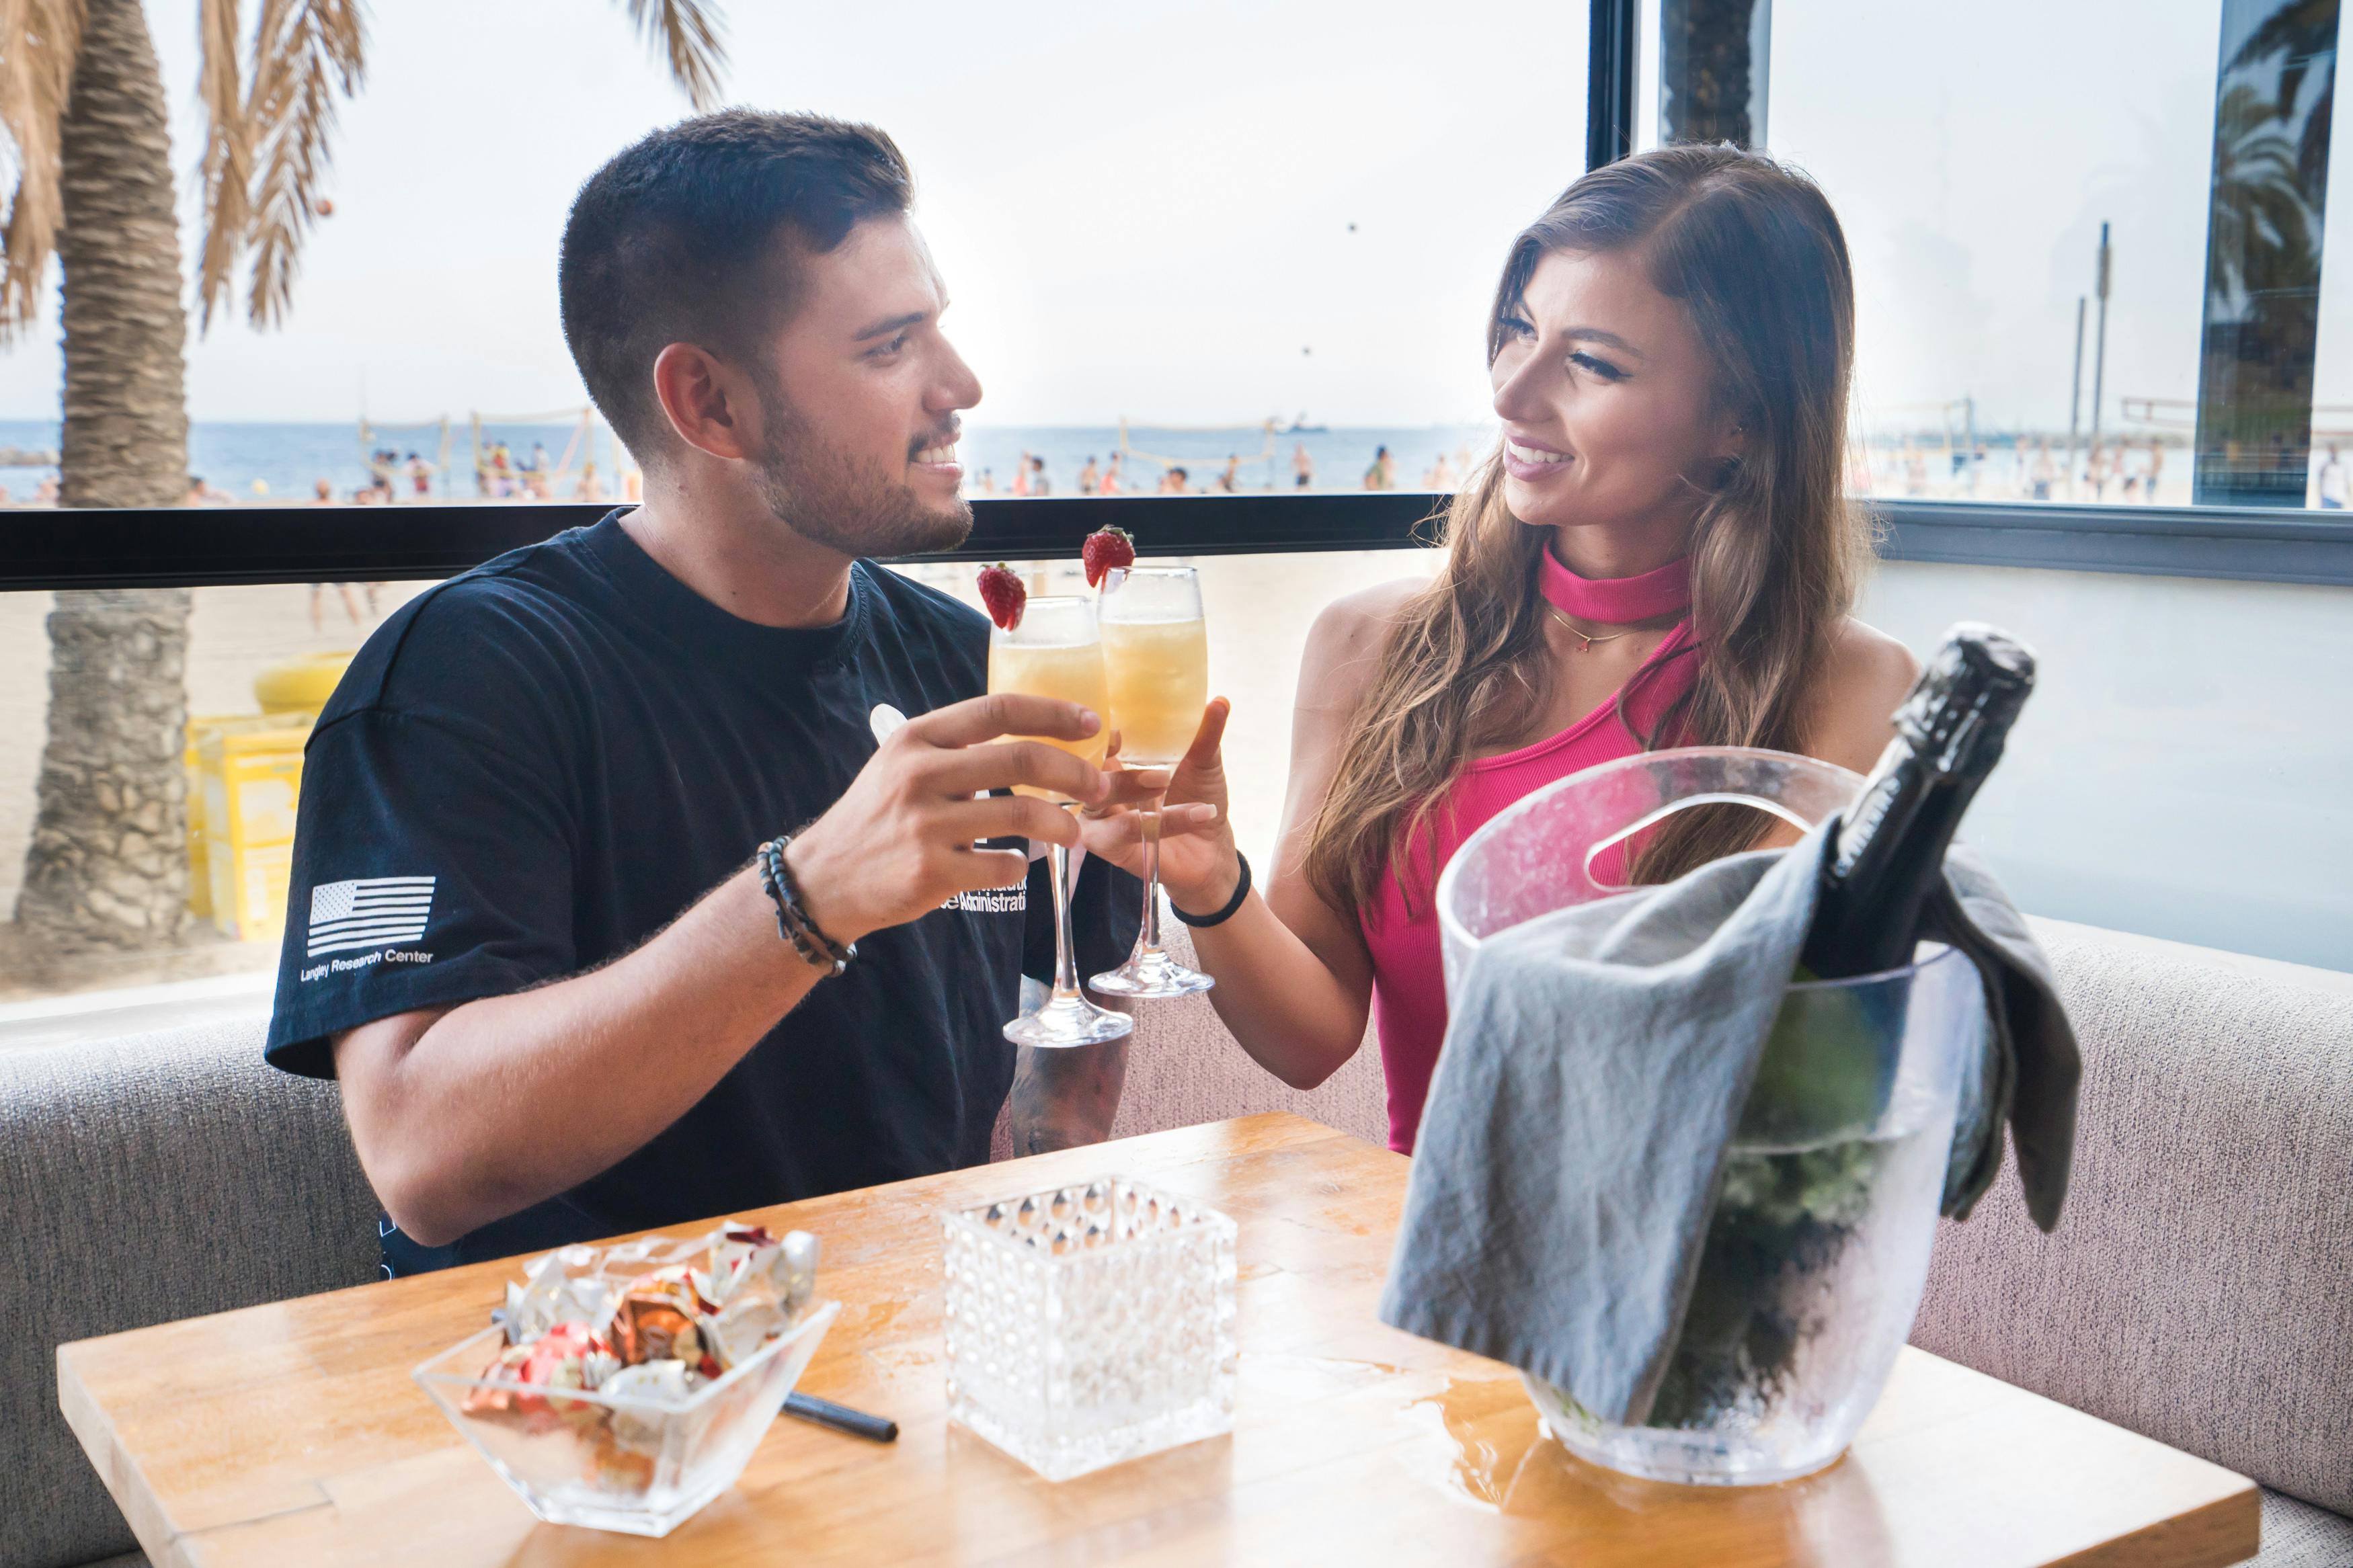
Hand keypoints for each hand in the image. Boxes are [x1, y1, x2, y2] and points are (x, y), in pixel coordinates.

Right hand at [787, 693, 1110, 943]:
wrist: (825, 879)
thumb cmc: (877, 817)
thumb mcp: (903, 764)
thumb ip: (956, 748)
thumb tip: (1032, 735)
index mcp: (918, 738)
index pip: (998, 710)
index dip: (1053, 713)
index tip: (1091, 723)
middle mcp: (920, 775)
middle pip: (1021, 759)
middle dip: (1075, 773)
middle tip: (1099, 787)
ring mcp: (925, 825)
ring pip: (1022, 815)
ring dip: (1062, 824)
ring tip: (1073, 833)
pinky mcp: (932, 873)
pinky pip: (1003, 866)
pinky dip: (1020, 866)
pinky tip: (1015, 865)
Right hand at [1077, 698, 1238, 911]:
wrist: (1213, 851)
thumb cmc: (1199, 800)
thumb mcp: (1204, 763)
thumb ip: (1205, 735)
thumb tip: (1219, 700)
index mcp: (1114, 761)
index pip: (1088, 740)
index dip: (1093, 729)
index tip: (1115, 722)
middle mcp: (1099, 788)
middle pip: (1082, 767)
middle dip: (1104, 757)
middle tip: (1132, 747)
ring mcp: (1101, 820)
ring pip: (1096, 799)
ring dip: (1127, 786)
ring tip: (1164, 780)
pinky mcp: (1112, 848)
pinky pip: (1123, 832)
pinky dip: (1163, 821)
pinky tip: (1199, 812)